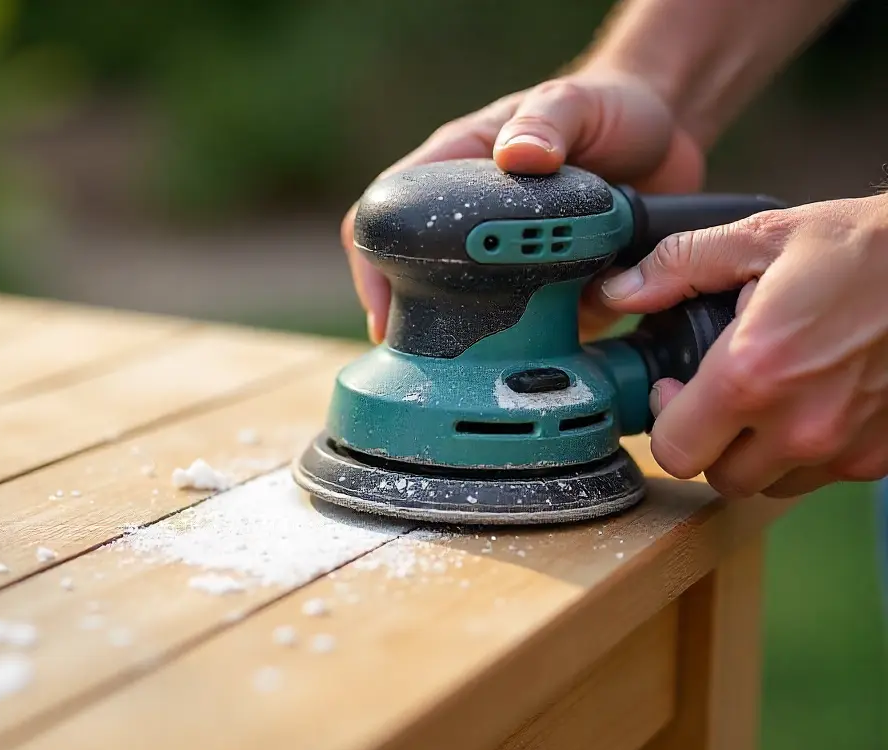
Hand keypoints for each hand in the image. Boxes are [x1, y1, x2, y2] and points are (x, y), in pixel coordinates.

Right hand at [342, 67, 705, 342]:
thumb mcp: (576, 103)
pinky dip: (552, 346)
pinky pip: (540, 335)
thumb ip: (548, 121)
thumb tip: (519, 155)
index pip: (387, 215)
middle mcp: (474, 225)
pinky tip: (572, 335)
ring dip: (494, 342)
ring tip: (515, 348)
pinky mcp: (551, 295)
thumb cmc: (608, 107)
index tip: (384, 310)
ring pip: (480, 321)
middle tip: (441, 356)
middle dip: (425, 326)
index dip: (372, 266)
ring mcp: (510, 266)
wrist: (667, 141)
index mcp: (457, 171)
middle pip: (419, 285)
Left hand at [600, 195, 887, 496]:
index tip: (676, 389)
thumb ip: (678, 266)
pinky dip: (809, 452)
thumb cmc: (866, 246)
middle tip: (718, 397)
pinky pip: (822, 476)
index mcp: (752, 374)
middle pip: (718, 477)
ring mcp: (845, 447)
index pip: (674, 450)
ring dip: (757, 453)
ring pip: (770, 484)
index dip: (665, 420)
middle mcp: (799, 424)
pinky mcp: (881, 456)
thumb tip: (618, 291)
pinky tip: (815, 401)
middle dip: (707, 442)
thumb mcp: (762, 237)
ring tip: (770, 397)